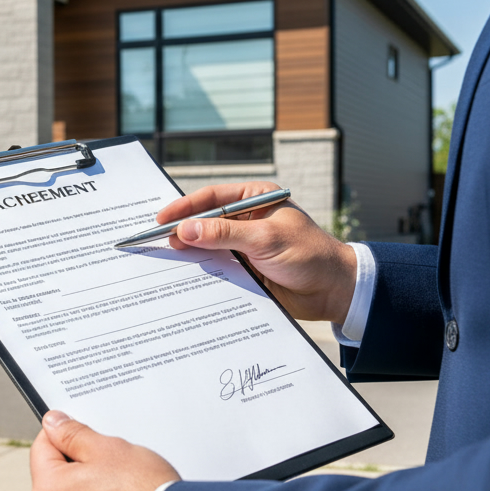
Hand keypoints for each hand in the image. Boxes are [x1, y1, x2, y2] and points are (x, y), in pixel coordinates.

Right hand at [156, 181, 357, 323]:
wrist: (332, 291)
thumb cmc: (309, 254)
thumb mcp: (265, 238)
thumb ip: (224, 234)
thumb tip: (185, 230)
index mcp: (254, 199)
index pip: (211, 198)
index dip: (185, 209)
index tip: (162, 221)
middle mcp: (245, 219)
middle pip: (204, 222)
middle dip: (182, 232)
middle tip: (156, 243)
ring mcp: (243, 245)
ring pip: (207, 247)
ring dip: (189, 254)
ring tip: (165, 261)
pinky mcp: (242, 269)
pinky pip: (215, 269)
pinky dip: (200, 272)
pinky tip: (184, 276)